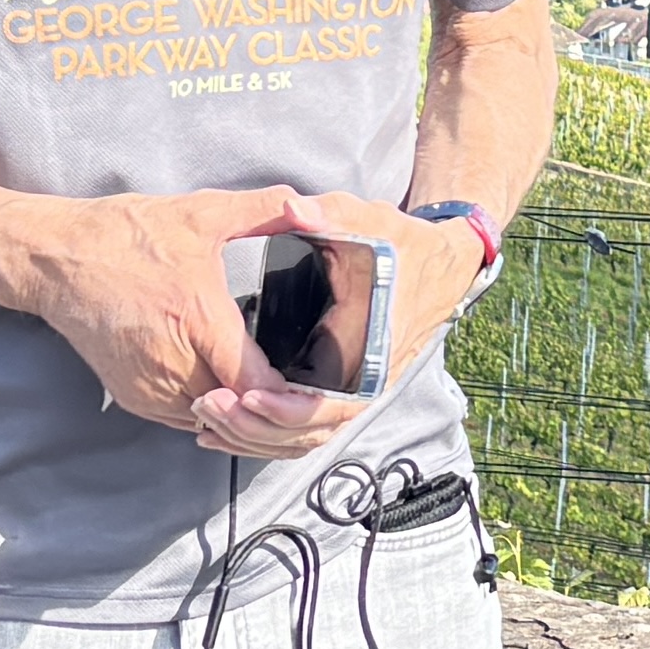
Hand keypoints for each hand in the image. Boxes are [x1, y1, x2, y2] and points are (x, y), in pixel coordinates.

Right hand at [9, 187, 317, 436]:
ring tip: (276, 398)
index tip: (319, 388)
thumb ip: (263, 209)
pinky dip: (214, 414)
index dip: (293, 397)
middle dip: (276, 411)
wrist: (56, 259)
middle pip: (242, 415)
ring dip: (244, 417)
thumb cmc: (124, 236)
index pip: (258, 386)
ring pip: (214, 425)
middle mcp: (172, 366)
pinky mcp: (133, 398)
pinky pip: (186, 421)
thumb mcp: (199, 212)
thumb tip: (311, 205)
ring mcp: (149, 389)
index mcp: (197, 320)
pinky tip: (234, 394)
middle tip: (308, 396)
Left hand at [191, 186, 489, 461]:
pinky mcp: (342, 389)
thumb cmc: (403, 246)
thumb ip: (327, 215)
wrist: (441, 265)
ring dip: (254, 436)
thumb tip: (294, 210)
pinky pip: (304, 427)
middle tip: (209, 407)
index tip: (242, 397)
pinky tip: (227, 427)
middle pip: (305, 432)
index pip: (326, 403)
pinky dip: (266, 433)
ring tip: (208, 418)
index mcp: (368, 348)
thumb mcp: (367, 222)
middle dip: (254, 428)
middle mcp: (364, 379)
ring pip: (302, 438)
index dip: (282, 410)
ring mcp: (354, 389)